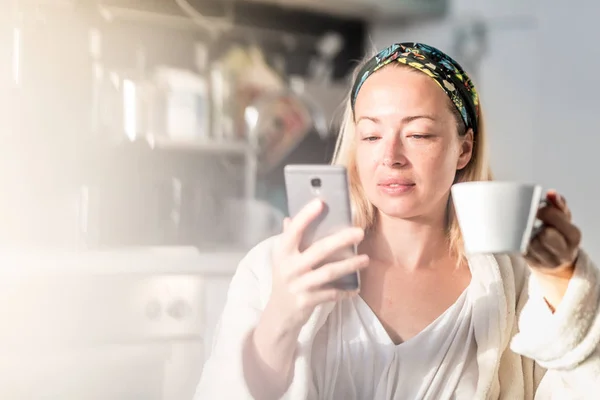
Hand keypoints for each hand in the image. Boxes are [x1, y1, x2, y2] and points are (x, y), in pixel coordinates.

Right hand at [267, 199, 368, 332]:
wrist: (278, 314)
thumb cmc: (285, 279)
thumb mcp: (283, 259)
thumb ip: (288, 238)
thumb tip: (290, 217)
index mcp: (282, 252)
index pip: (293, 230)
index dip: (306, 216)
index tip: (321, 202)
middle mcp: (288, 267)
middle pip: (319, 250)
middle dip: (341, 240)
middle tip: (360, 232)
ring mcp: (298, 285)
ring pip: (329, 272)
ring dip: (350, 265)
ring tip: (365, 259)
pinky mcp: (306, 301)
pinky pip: (331, 293)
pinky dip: (345, 291)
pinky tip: (356, 288)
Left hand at [525, 190, 580, 275]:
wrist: (557, 258)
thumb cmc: (558, 232)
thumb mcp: (563, 217)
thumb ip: (558, 204)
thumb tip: (551, 193)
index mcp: (573, 235)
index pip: (555, 218)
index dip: (542, 210)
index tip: (536, 207)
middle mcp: (564, 251)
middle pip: (544, 234)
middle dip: (535, 224)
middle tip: (529, 219)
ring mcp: (549, 261)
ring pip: (531, 244)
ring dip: (525, 234)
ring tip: (527, 229)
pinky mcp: (534, 265)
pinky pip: (522, 251)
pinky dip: (519, 243)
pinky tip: (521, 238)